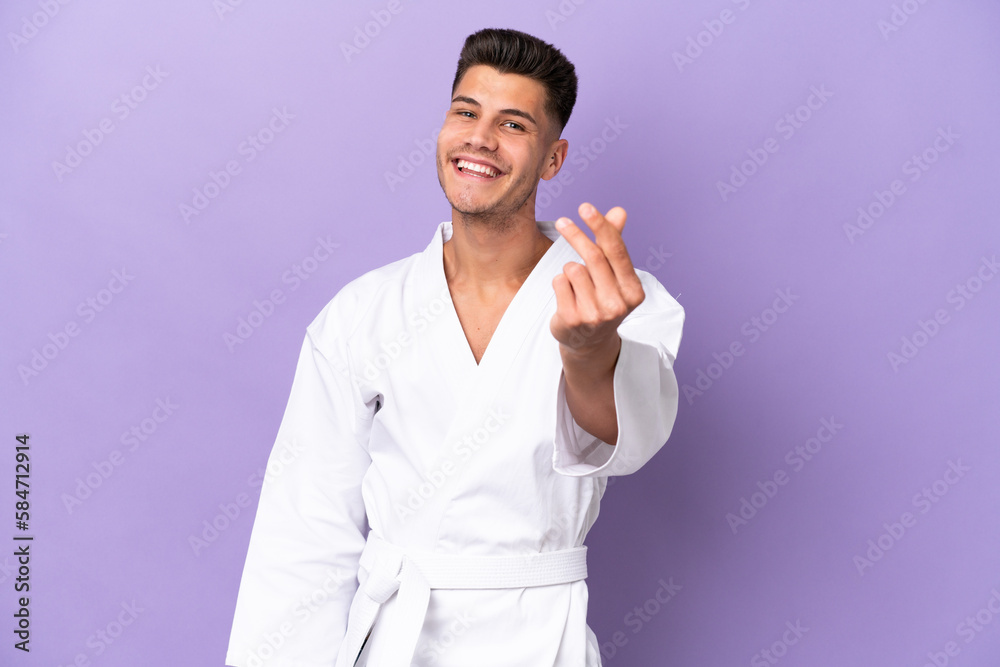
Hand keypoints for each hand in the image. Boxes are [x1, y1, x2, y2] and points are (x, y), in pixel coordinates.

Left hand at [550, 203, 645, 358]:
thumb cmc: (603, 301)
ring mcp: (594, 314)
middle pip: (593, 256)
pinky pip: (559, 281)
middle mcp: (617, 304)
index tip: (585, 207)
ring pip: (573, 268)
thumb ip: (614, 244)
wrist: (589, 344)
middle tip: (563, 222)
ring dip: (569, 269)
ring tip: (576, 284)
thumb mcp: (614, 275)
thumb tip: (619, 211)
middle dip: (576, 235)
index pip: (616, 251)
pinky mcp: (572, 319)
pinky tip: (567, 295)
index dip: (600, 226)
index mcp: (633, 291)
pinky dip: (559, 281)